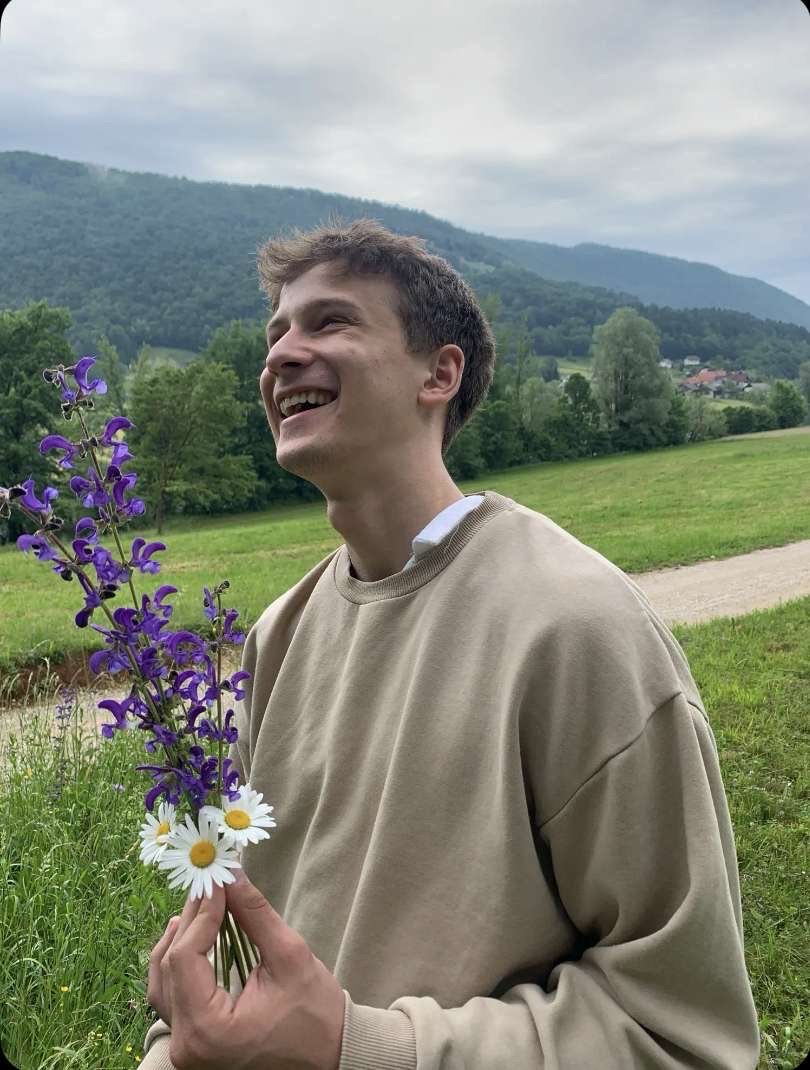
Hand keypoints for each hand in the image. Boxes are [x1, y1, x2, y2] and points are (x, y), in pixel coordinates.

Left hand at [147, 870, 344, 1069]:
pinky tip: (190, 941)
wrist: (328, 1056)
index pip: (185, 958)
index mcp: (209, 1030)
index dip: (200, 914)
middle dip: (191, 921)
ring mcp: (186, 1050)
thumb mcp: (289, 956)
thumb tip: (232, 875)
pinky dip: (176, 968)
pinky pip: (171, 1001)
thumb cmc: (316, 1014)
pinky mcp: (193, 1046)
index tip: (218, 883)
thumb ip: (254, 914)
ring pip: (162, 985)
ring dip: (176, 943)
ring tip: (197, 910)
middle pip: (170, 968)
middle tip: (210, 886)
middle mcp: (187, 1046)